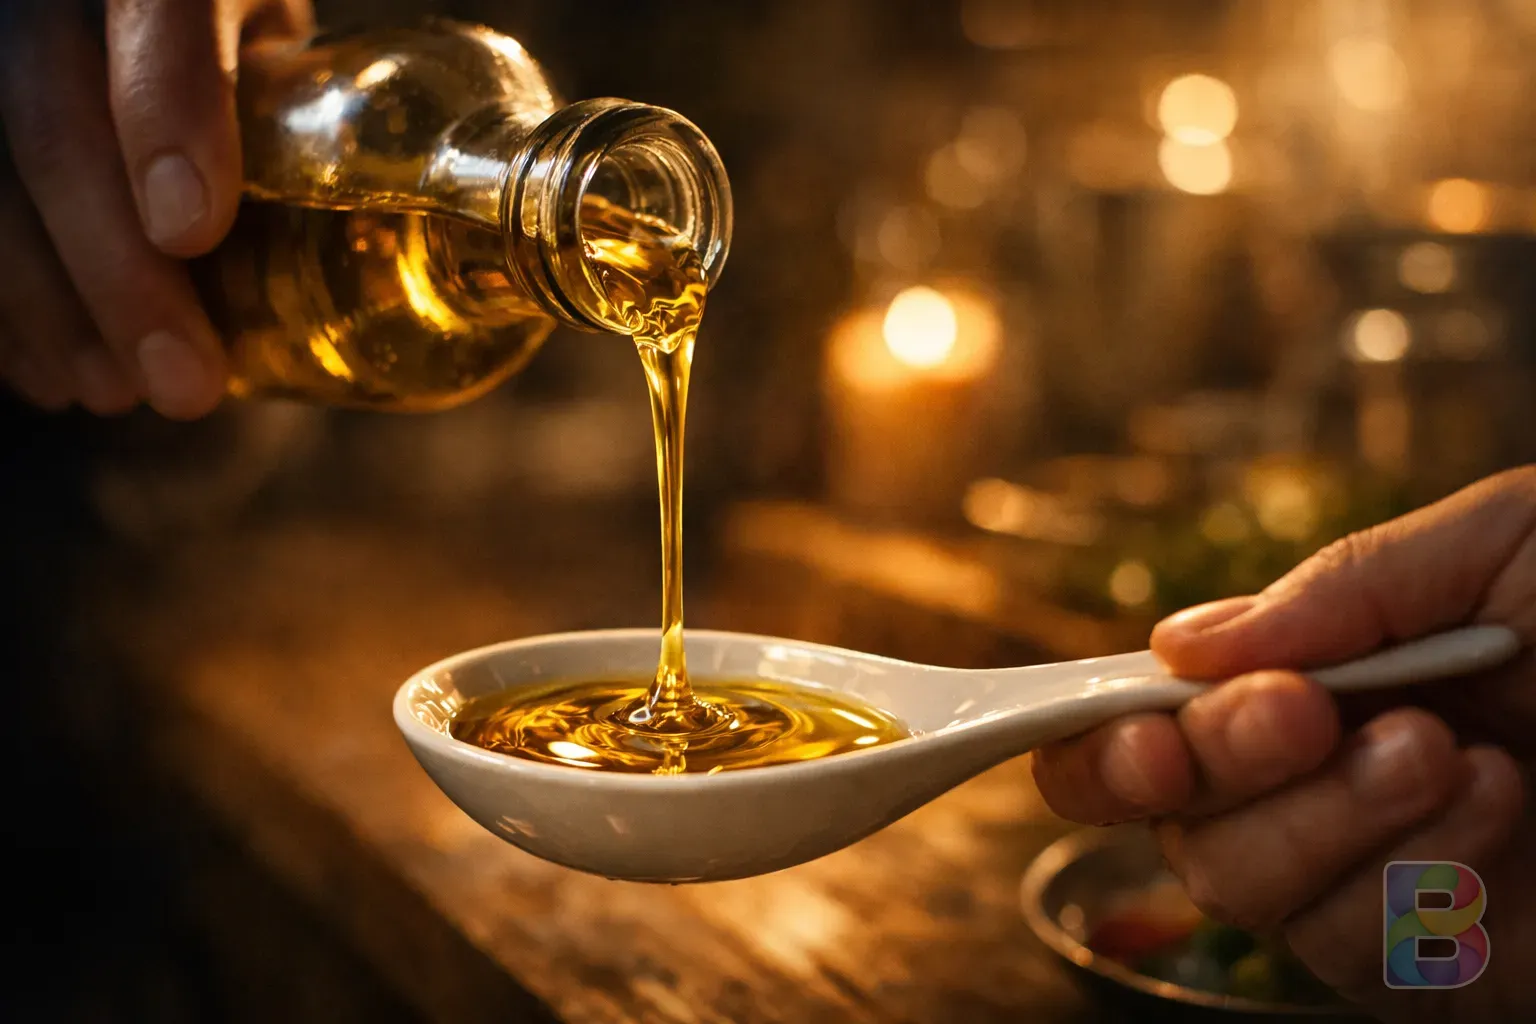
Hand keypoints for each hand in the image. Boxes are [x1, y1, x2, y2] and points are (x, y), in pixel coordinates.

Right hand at [0, 0, 311, 417]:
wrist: (161, 30)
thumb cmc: (261, 59)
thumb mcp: (309, 69)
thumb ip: (337, 123)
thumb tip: (467, 247)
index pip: (163, 7)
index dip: (166, 113)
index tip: (192, 231)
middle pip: (51, 112)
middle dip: (115, 269)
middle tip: (184, 385)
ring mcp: (5, 48)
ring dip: (47, 303)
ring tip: (117, 395)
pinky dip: (6, 306)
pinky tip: (53, 372)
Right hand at [1033, 467, 1535, 1021]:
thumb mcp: (1508, 542)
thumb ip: (1344, 584)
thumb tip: (1179, 644)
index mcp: (1325, 677)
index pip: (1163, 720)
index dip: (1117, 729)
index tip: (1151, 714)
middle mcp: (1328, 783)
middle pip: (1176, 816)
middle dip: (1218, 764)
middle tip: (1299, 711)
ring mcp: (1382, 880)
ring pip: (1244, 889)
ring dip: (1324, 815)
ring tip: (1442, 745)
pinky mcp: (1445, 971)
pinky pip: (1356, 951)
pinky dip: (1409, 875)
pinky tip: (1493, 805)